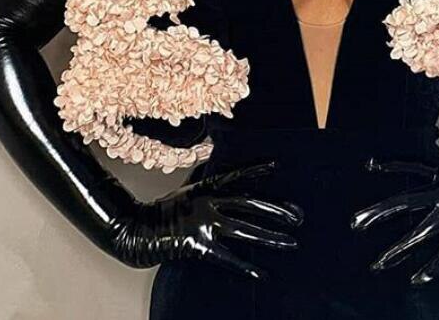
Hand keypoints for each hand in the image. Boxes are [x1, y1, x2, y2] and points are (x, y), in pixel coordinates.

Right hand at [113, 159, 304, 277]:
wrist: (140, 229)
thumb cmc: (167, 209)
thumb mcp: (189, 188)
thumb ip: (208, 179)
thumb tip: (221, 166)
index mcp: (207, 187)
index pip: (237, 176)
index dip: (256, 170)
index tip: (275, 165)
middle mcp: (210, 202)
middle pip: (249, 204)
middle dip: (276, 210)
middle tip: (298, 216)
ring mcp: (206, 224)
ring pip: (245, 231)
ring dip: (270, 237)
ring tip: (291, 242)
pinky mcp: (201, 246)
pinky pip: (228, 258)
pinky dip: (246, 267)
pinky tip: (262, 273)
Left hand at [350, 158, 438, 285]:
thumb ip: (435, 184)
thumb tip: (410, 191)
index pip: (412, 166)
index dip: (391, 165)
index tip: (368, 165)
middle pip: (405, 201)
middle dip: (378, 213)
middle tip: (356, 222)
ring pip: (419, 234)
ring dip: (396, 251)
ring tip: (378, 264)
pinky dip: (430, 269)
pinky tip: (415, 280)